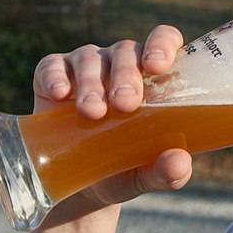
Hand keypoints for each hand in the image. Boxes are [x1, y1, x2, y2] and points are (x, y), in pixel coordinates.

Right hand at [30, 24, 193, 224]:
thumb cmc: (126, 170)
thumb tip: (180, 162)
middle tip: (125, 104)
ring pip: (91, 58)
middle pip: (127, 51)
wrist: (79, 191)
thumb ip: (170, 171)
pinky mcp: (52, 78)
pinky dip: (55, 76)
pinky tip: (60, 95)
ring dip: (92, 82)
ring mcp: (86, 68)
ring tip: (93, 112)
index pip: (163, 40)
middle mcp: (122, 64)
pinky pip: (52, 66)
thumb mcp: (150, 176)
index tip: (157, 66)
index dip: (162, 45)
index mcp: (154, 77)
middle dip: (126, 75)